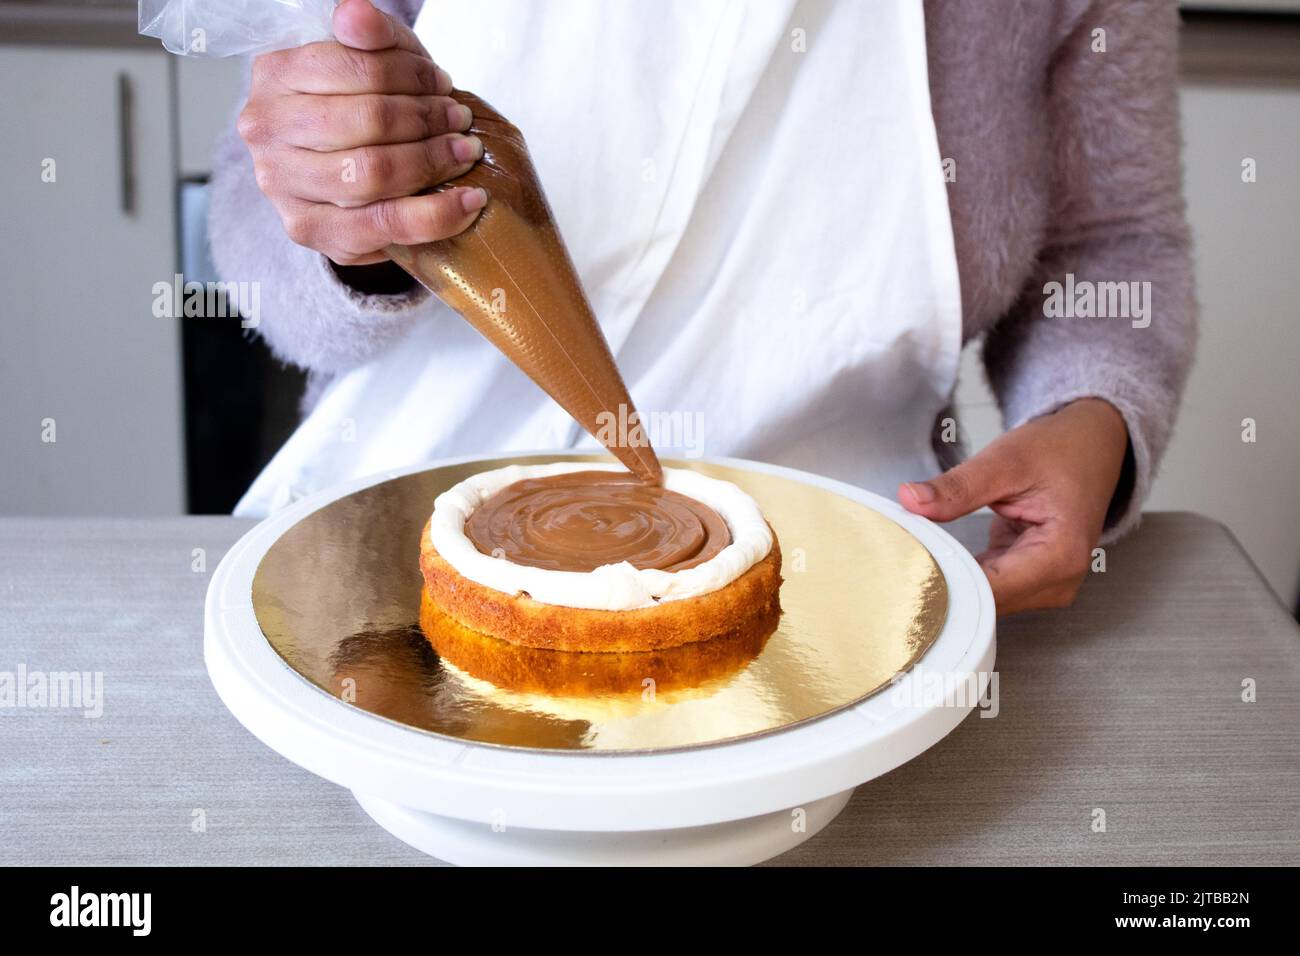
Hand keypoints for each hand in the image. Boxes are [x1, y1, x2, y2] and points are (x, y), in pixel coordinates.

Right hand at [238, 0, 486, 264]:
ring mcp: (281, 186)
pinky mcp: (309, 230)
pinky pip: (382, 225)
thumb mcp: (373, 62)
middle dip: (426, 119)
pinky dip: (436, 215)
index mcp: (274, 76)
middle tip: (460, 119)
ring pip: (371, 175)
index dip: (409, 74)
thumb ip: (372, 36)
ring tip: (464, 152)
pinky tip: (469, 201)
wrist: (346, 167)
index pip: (350, 67)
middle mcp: (266, 131)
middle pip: (365, 122)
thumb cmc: (361, 107)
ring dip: (432, 162)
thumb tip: (354, 14)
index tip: (442, 84)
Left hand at [898, 398, 1129, 615]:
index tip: (905, 566)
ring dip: (949, 581)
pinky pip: (986, 588)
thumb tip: (910, 500)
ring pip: (982, 601)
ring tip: (913, 555)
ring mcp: (1045, 585)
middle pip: (985, 601)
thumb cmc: (1059, 450)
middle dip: (942, 583)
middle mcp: (1058, 581)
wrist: (1090, 446)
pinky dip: (960, 574)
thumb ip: (957, 487)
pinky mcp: (1028, 580)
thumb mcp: (1004, 460)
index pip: (990, 590)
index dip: (945, 582)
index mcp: (1061, 555)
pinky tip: (934, 557)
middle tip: (896, 559)